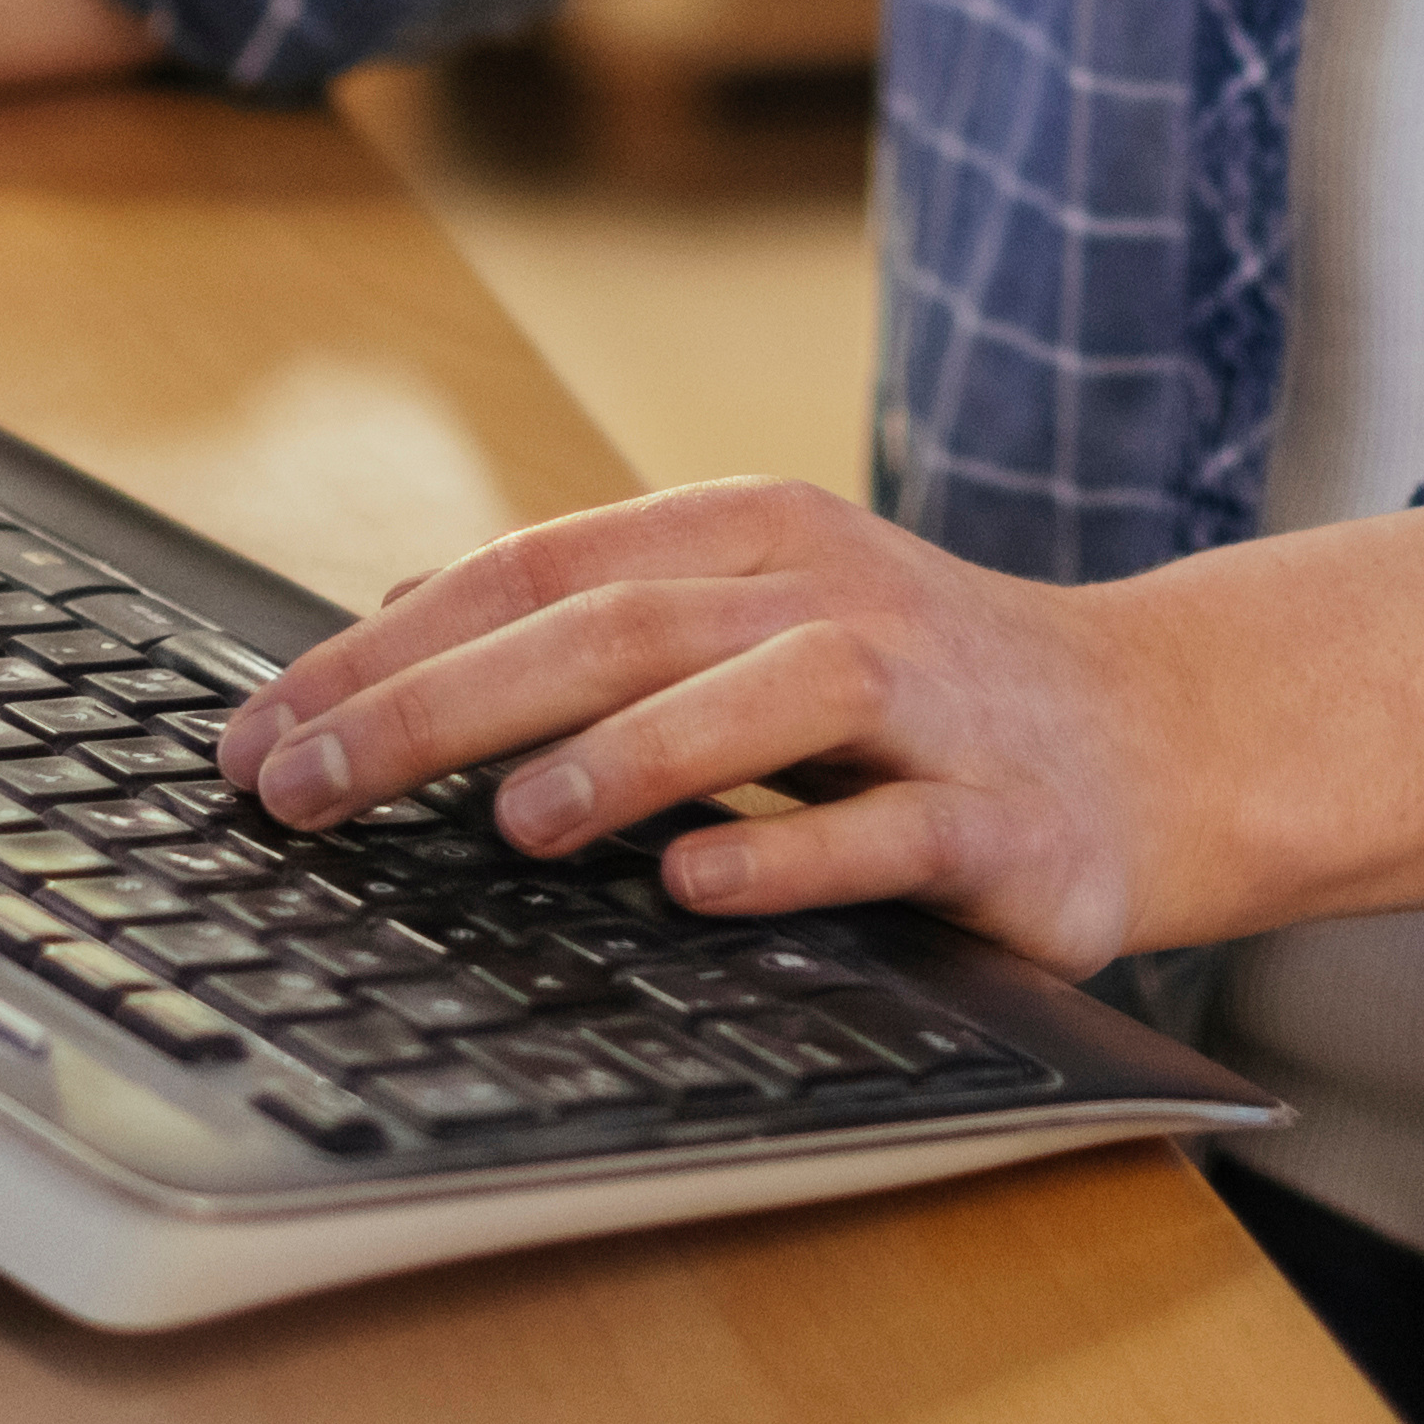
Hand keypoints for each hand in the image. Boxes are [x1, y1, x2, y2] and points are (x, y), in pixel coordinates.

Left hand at [215, 484, 1423, 979]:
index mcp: (751, 536)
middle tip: (306, 783)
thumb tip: (383, 629)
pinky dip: (792, 853)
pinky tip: (700, 887)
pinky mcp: (1003, 819)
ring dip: (628, 756)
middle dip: (440, 705)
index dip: (384, 646)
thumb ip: (596, 623)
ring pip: (759, 699)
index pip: (534, 569)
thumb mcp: (756, 622)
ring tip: (512, 819)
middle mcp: (829, 596)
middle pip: (614, 627)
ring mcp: (926, 703)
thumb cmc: (922, 697)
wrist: (1163, 740)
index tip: (260, 728)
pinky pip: (890, 831)